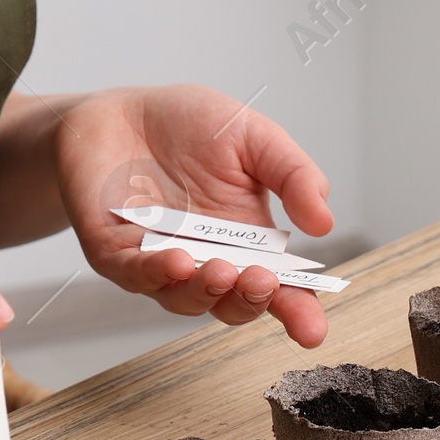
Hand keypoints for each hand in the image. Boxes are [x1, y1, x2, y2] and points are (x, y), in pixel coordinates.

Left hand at [54, 84, 333, 347]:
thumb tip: (324, 222)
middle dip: (249, 300)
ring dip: (204, 290)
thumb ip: (294, 175)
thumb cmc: (189, 126)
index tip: (313, 331)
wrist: (123, 108)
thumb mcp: (256, 139)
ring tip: (222, 270)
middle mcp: (205, 258)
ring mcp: (159, 260)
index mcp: (246, 240)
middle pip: (232, 303)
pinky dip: (153, 273)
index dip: (297, 313)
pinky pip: (133, 274)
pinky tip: (173, 260)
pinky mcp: (114, 251)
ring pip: (182, 298)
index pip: (277, 289)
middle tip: (262, 281)